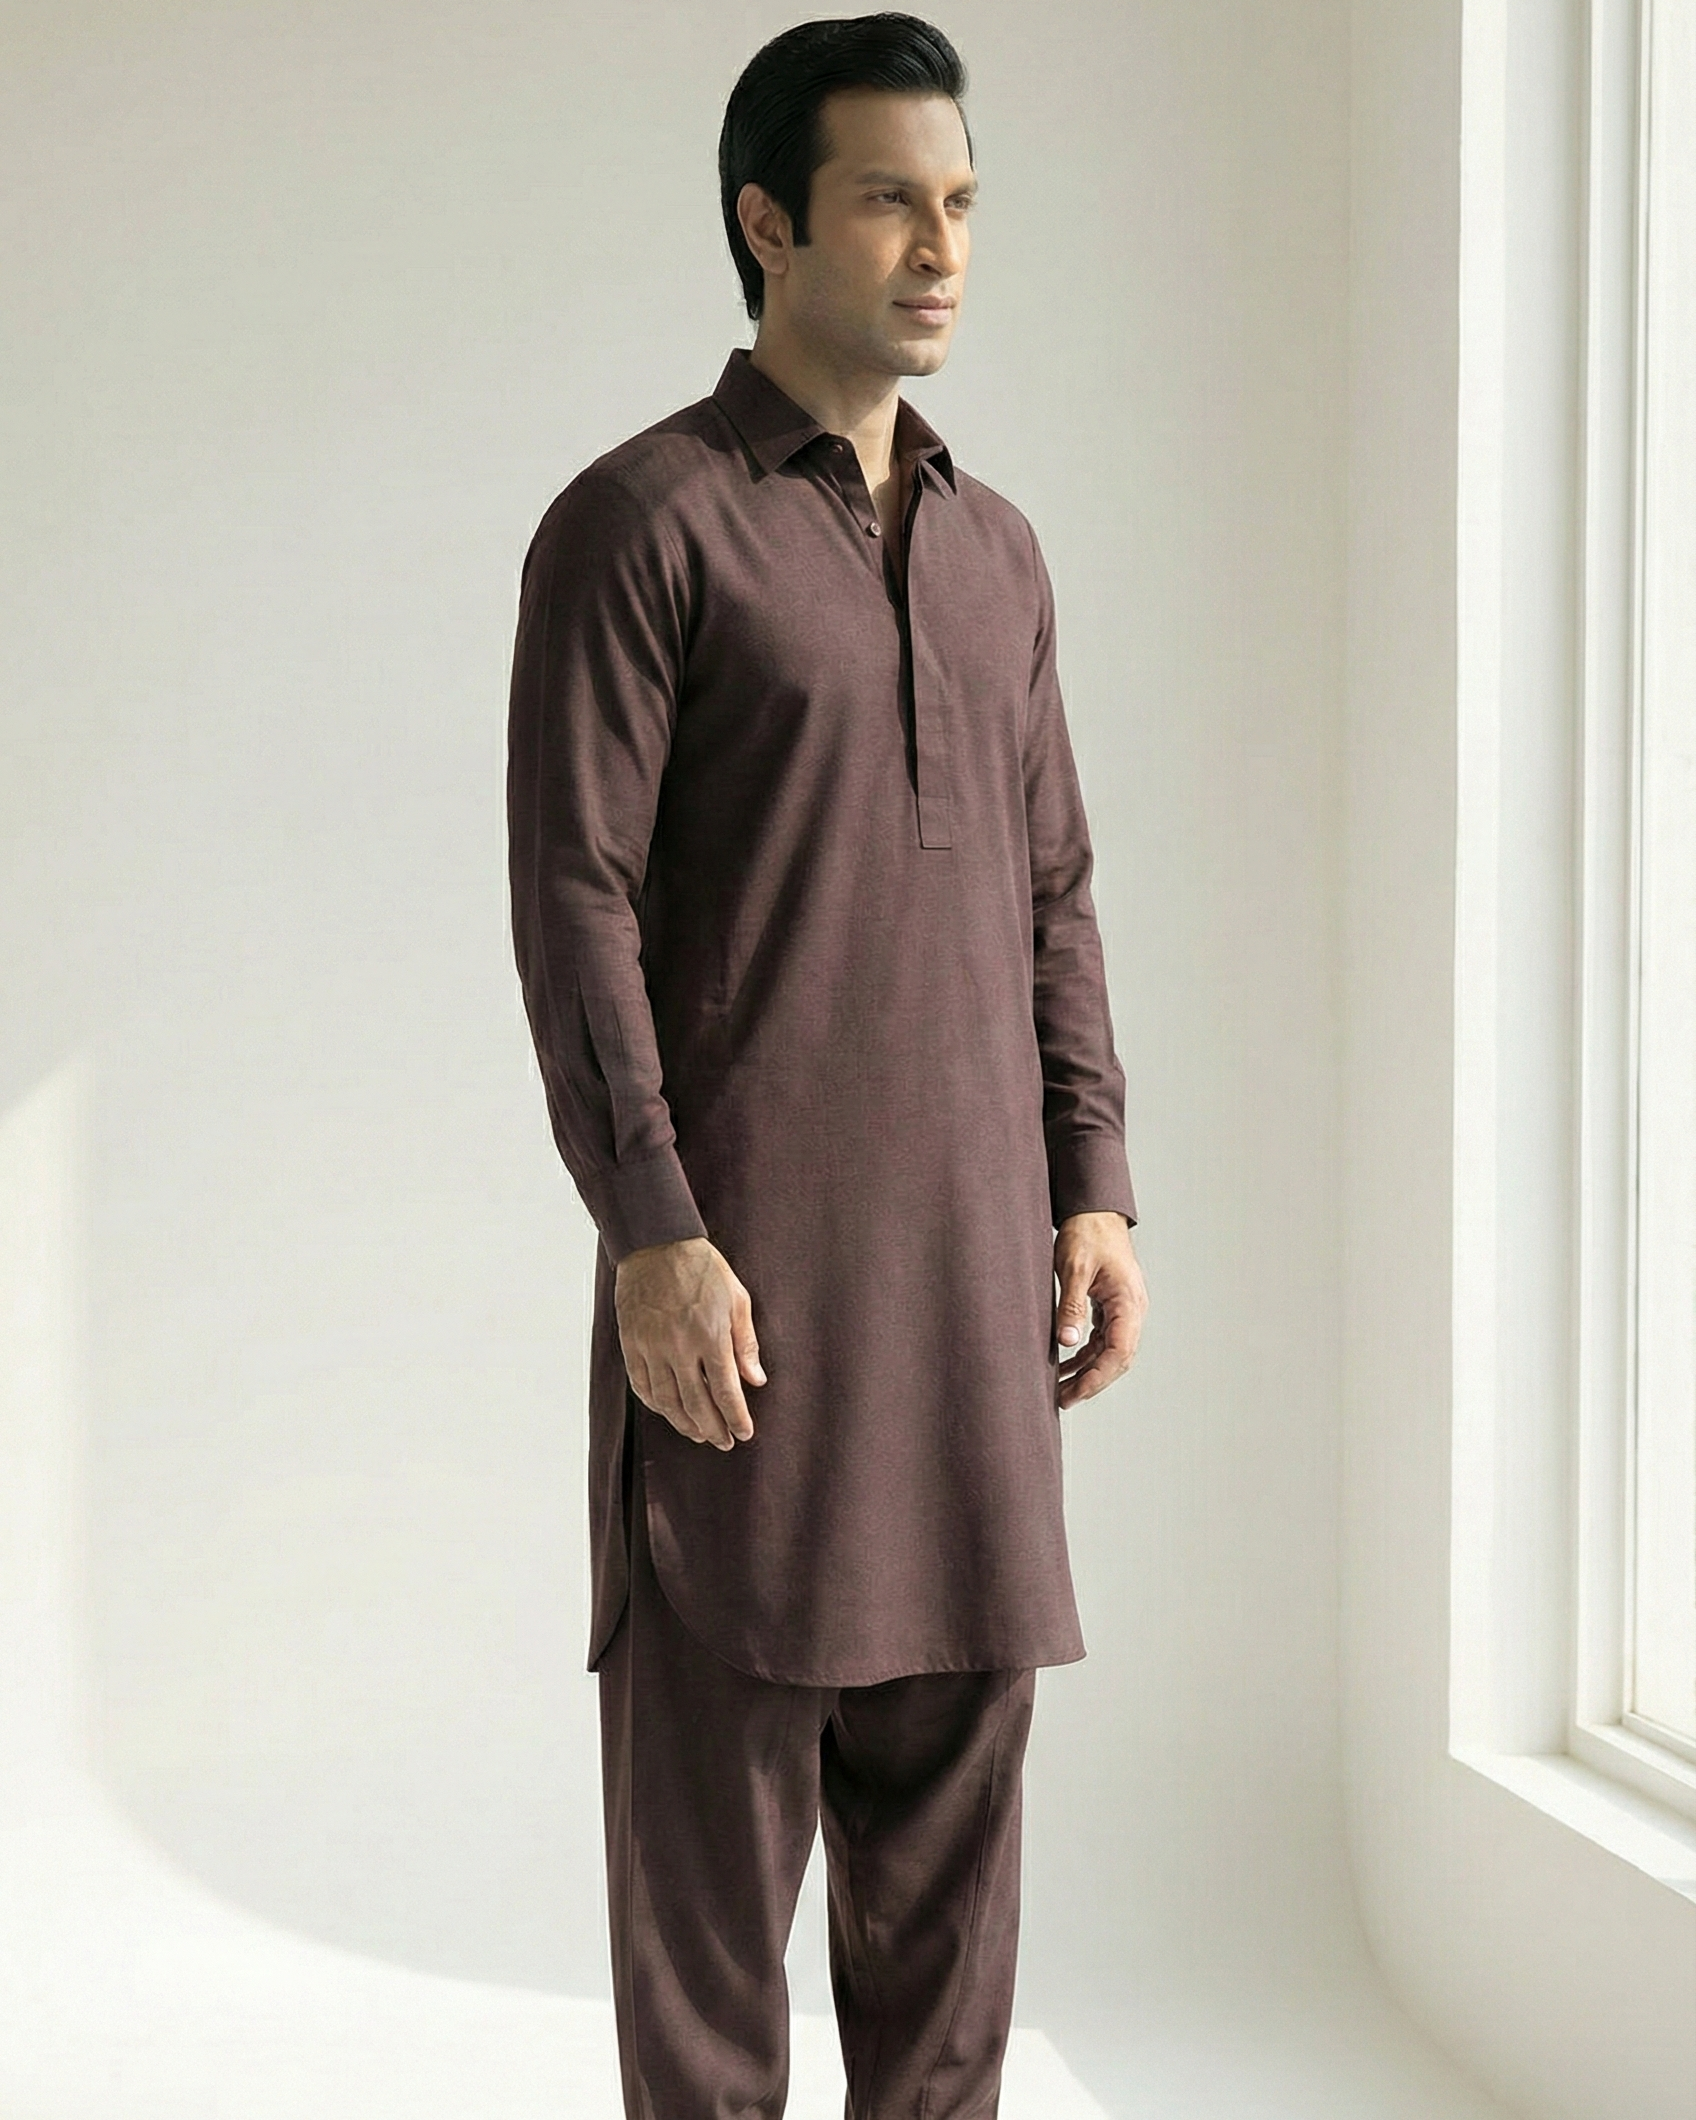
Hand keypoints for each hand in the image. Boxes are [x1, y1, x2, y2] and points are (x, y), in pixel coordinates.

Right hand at [615, 1236, 765, 1449]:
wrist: (657, 1244)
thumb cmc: (701, 1268)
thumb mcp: (737, 1299)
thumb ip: (746, 1343)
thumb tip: (755, 1380)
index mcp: (710, 1336)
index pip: (726, 1391)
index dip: (736, 1418)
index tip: (744, 1433)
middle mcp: (680, 1347)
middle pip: (696, 1404)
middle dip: (713, 1428)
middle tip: (723, 1442)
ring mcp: (652, 1347)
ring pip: (667, 1401)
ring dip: (684, 1423)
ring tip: (698, 1433)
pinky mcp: (632, 1343)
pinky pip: (642, 1385)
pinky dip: (655, 1404)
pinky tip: (667, 1411)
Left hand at [1052, 1212, 1145, 1409]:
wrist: (1094, 1210)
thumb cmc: (1087, 1233)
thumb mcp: (1073, 1269)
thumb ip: (1072, 1306)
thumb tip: (1067, 1342)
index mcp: (1129, 1302)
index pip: (1119, 1353)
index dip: (1096, 1378)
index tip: (1073, 1394)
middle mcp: (1132, 1309)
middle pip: (1117, 1358)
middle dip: (1091, 1382)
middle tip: (1063, 1400)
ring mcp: (1124, 1308)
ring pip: (1110, 1351)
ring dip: (1087, 1371)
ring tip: (1060, 1389)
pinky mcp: (1112, 1305)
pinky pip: (1103, 1338)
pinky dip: (1085, 1354)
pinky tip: (1065, 1364)